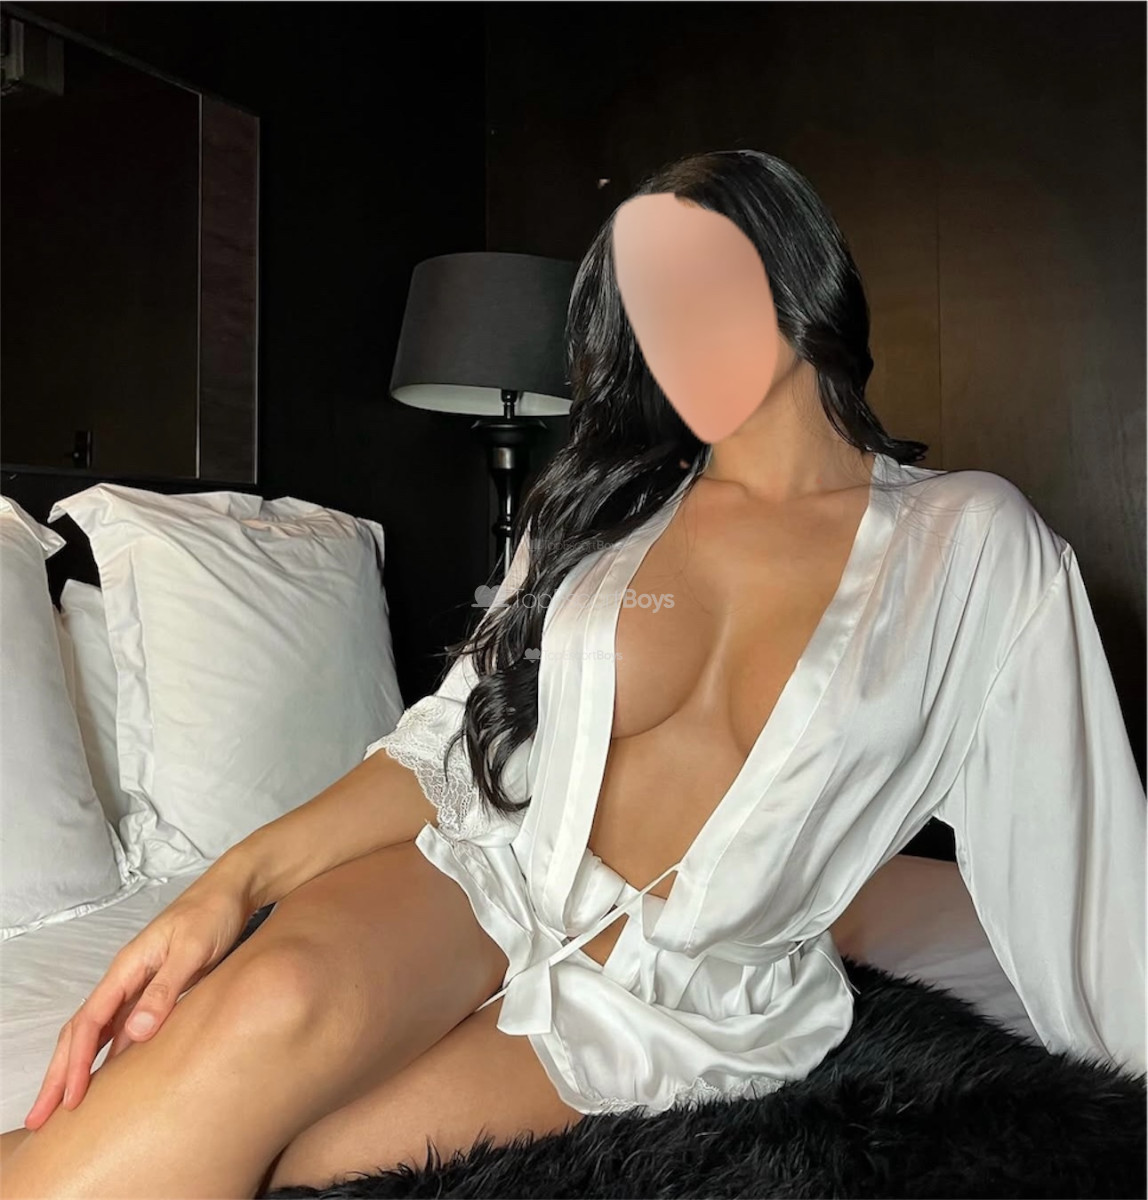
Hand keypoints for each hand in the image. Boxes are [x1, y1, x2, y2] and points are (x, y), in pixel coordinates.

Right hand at [23, 874, 257, 1130]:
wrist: (234, 890)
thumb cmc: (214, 912)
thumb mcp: (194, 948)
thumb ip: (167, 988)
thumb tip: (136, 1032)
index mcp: (128, 967)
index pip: (91, 1021)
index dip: (77, 1062)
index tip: (70, 1099)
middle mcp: (127, 978)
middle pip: (82, 1030)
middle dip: (60, 1072)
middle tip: (41, 1116)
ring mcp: (140, 985)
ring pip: (99, 1032)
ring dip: (79, 1067)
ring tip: (64, 1107)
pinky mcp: (158, 990)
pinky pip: (123, 1028)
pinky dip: (109, 1055)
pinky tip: (109, 1078)